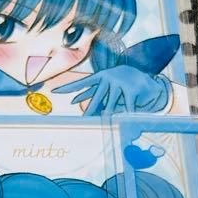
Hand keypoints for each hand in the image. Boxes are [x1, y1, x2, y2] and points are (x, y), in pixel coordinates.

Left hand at [53, 66, 170, 114]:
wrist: (143, 79)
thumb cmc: (119, 84)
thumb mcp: (104, 87)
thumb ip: (90, 93)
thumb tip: (73, 101)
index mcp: (100, 76)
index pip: (81, 83)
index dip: (68, 88)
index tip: (54, 91)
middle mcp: (109, 77)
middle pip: (97, 98)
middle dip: (91, 110)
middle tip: (83, 120)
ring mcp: (121, 83)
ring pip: (111, 104)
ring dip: (108, 113)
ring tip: (104, 121)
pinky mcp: (132, 89)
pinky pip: (126, 106)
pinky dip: (125, 113)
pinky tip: (124, 118)